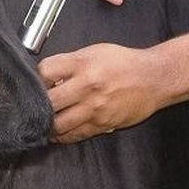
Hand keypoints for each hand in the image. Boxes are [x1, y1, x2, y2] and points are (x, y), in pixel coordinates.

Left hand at [38, 44, 167, 142]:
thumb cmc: (123, 63)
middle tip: (33, 109)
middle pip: (49, 102)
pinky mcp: (102, 124)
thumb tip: (46, 78)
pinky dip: (62, 136)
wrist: (155, 78)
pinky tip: (57, 133)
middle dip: (37, 106)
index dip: (36, 80)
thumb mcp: (93, 52)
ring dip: (47, 126)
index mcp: (82, 64)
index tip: (34, 85)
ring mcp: (94, 107)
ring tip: (43, 123)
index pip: (45, 72)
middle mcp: (87, 85)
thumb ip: (68, 64)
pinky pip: (75, 135)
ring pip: (59, 124)